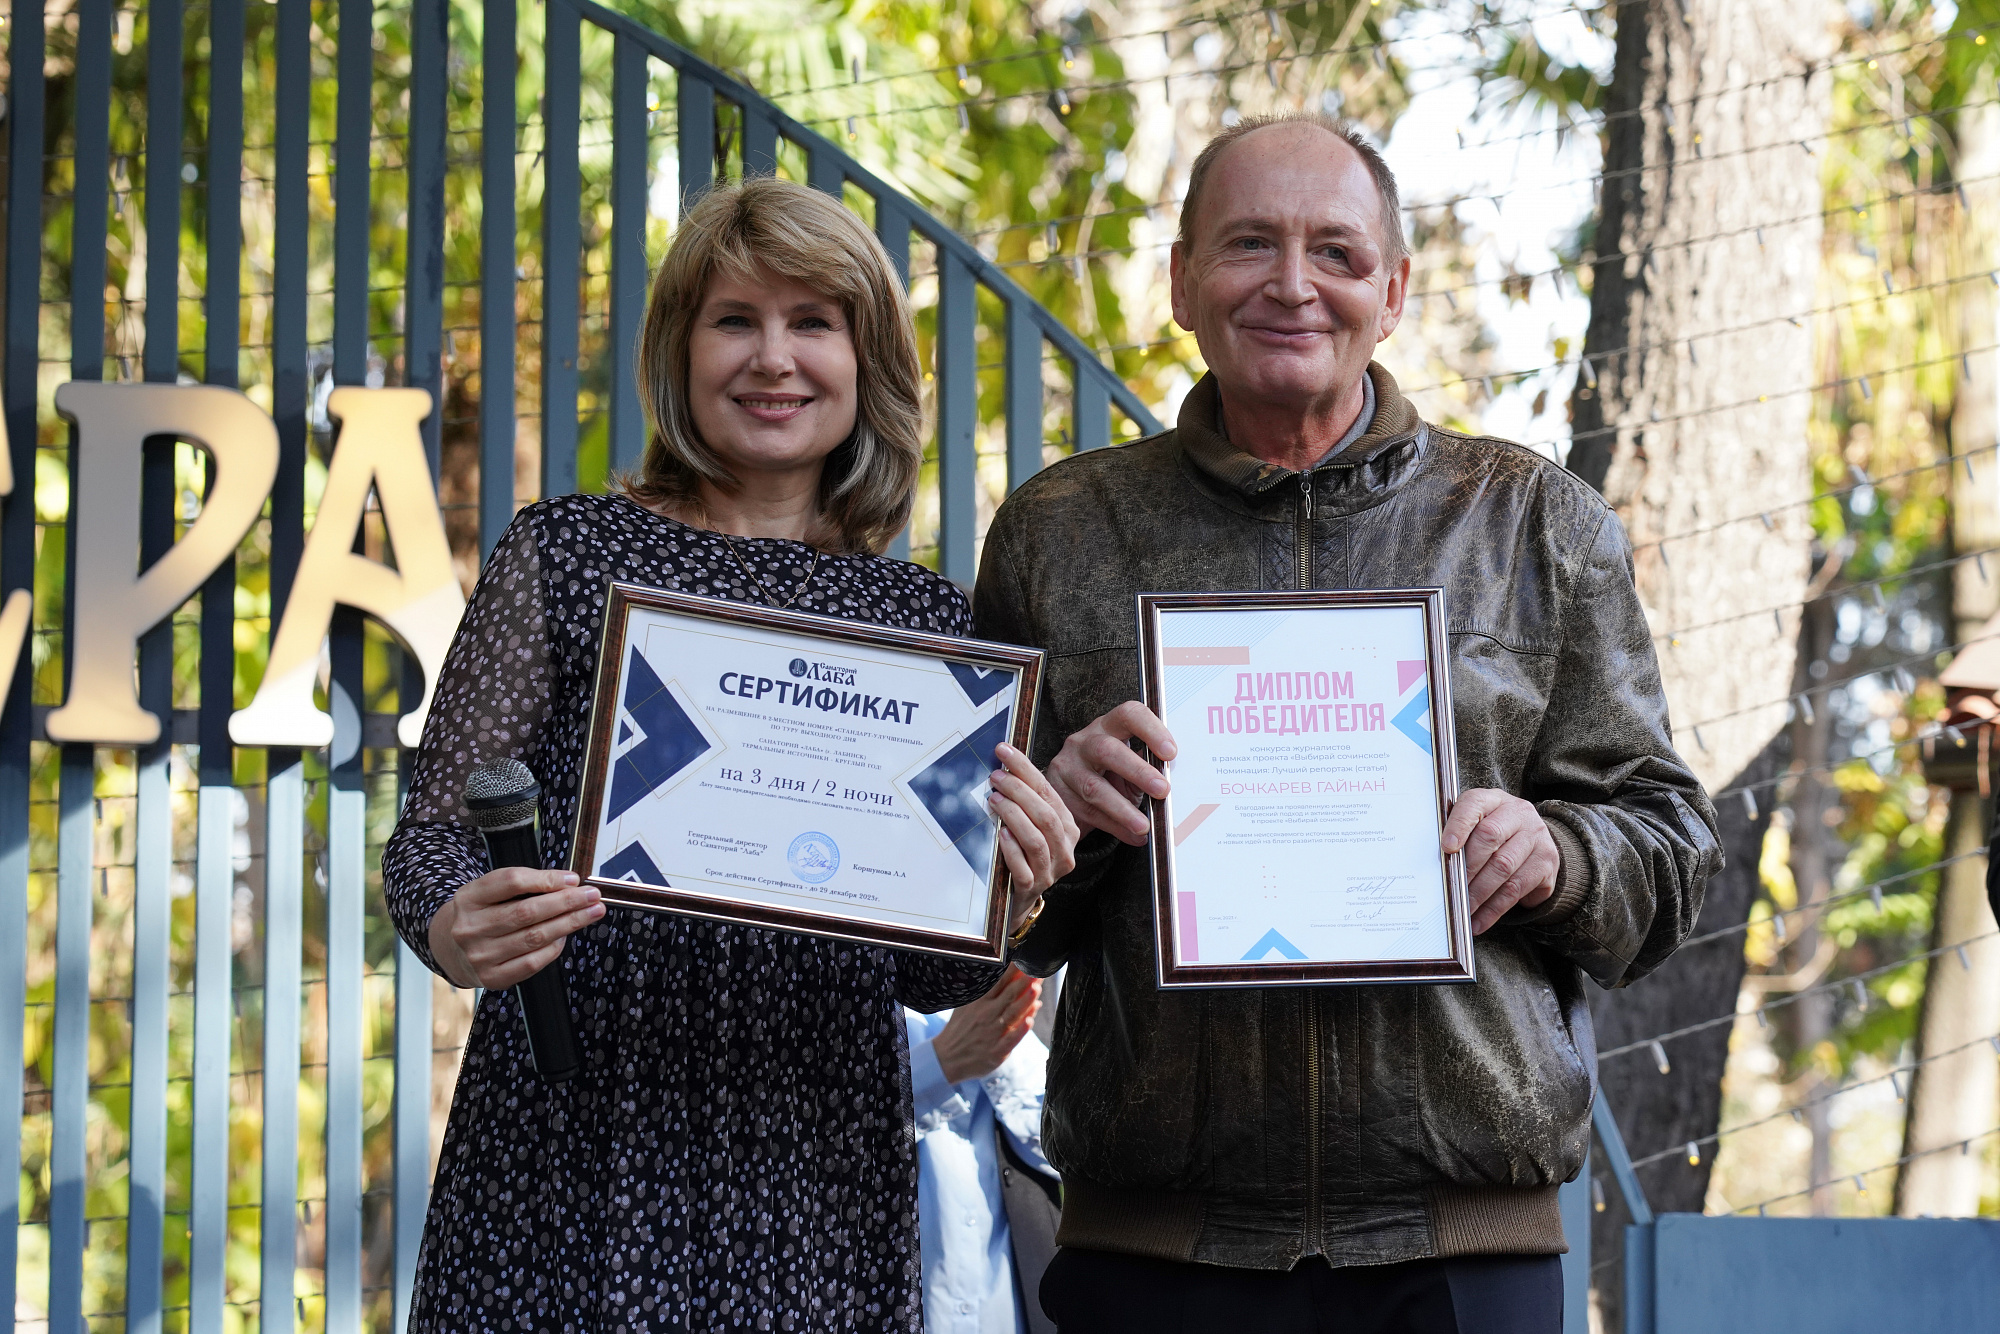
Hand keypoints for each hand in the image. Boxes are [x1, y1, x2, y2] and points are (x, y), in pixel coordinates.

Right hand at [428, 867, 605, 989]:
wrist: (452, 949)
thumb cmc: (483, 914)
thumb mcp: (491, 891)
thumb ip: (525, 884)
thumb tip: (569, 884)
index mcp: (468, 898)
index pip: (510, 882)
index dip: (546, 879)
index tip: (573, 879)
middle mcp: (469, 927)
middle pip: (526, 912)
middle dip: (566, 902)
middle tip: (592, 896)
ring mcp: (479, 955)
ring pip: (534, 937)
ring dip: (569, 924)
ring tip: (591, 913)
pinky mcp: (492, 977)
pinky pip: (532, 962)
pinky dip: (554, 948)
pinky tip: (566, 936)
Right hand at [933, 967, 1041, 1084]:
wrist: (947, 1057)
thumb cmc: (962, 1029)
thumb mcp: (969, 1006)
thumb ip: (989, 993)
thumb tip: (1009, 978)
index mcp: (980, 1002)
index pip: (1000, 982)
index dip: (1014, 971)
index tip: (1026, 960)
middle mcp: (987, 1015)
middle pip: (1009, 995)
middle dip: (1025, 982)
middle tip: (1038, 969)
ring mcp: (992, 1033)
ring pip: (1012, 1014)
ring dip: (1025, 1001)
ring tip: (1036, 989)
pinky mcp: (996, 1051)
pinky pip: (1010, 1039)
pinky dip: (1020, 1030)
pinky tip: (1030, 1021)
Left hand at [989, 743, 1079, 934]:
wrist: (1016, 897)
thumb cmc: (1022, 853)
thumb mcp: (1029, 825)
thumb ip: (1025, 802)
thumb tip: (1004, 765)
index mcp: (1068, 828)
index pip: (1048, 793)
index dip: (1026, 770)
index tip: (1004, 752)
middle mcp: (1064, 849)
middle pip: (1045, 815)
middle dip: (1019, 791)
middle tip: (996, 776)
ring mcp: (1050, 870)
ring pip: (1036, 839)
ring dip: (1013, 815)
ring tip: (994, 800)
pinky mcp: (1032, 887)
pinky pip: (1023, 867)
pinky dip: (1011, 848)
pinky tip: (1000, 834)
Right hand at [1047, 701, 1177, 845]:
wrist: (1072, 797)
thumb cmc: (1110, 778)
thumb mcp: (1130, 769)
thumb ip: (1149, 770)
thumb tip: (1177, 786)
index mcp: (1108, 727)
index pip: (1128, 715)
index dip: (1151, 730)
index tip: (1171, 753)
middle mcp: (1083, 741)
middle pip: (1108, 750)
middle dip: (1138, 772)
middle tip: (1162, 790)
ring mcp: (1067, 766)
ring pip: (1094, 787)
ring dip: (1123, 809)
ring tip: (1144, 826)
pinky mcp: (1057, 792)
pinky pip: (1086, 812)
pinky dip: (1114, 827)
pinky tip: (1132, 836)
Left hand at [1441, 789, 1559, 934]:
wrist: (1534, 842)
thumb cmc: (1493, 833)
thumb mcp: (1476, 825)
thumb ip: (1457, 835)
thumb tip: (1434, 862)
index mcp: (1493, 800)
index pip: (1474, 805)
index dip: (1459, 826)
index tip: (1446, 848)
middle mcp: (1518, 813)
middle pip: (1489, 837)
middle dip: (1467, 866)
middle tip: (1452, 888)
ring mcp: (1536, 837)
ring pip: (1503, 867)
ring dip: (1479, 893)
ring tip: (1463, 909)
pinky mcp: (1546, 862)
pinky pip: (1516, 889)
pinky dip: (1494, 909)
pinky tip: (1479, 920)